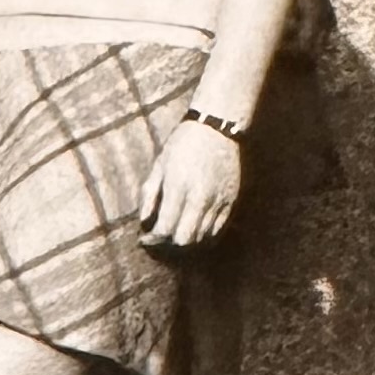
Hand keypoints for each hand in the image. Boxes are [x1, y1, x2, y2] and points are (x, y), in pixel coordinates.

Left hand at [139, 120, 241, 247]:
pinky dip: (204, 236)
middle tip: (159, 239)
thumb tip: (144, 222)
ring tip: (175, 234)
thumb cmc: (182, 145)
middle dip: (168, 245)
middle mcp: (200, 197)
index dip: (152, 240)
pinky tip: (194, 229)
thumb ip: (149, 196)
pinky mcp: (231, 201)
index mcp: (179, 188)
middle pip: (184, 240)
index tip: (145, 239)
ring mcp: (218, 201)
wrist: (216, 129)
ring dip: (186, 242)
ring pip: (202, 239)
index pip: (165, 229)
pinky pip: (218, 231)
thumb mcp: (158, 166)